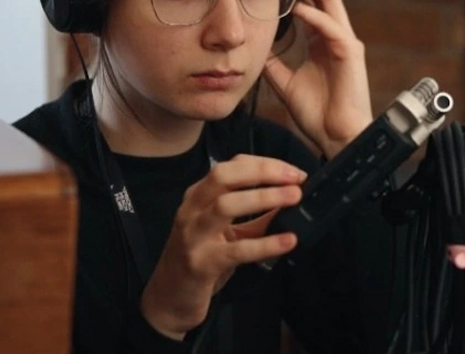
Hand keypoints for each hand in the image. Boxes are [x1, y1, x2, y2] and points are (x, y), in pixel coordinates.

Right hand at [140, 155, 305, 339]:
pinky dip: (265, 244)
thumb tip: (291, 199)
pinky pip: (236, 250)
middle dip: (263, 171)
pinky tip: (288, 241)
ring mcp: (193, 235)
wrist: (169, 300)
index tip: (293, 172)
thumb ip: (256, 216)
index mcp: (199, 196)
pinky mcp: (201, 264)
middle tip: (295, 178)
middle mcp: (192, 209)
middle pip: (224, 176)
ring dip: (263, 197)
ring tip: (293, 198)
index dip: (265, 164)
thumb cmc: (201, 259)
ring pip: (225, 205)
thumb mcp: (227, 231)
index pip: (232, 166)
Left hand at [264, 0, 372, 158]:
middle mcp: (336, 39)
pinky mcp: (350, 54)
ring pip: (332, 4)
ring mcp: (346, 44)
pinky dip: (315, 16)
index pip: (312, 7)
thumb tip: (254, 49)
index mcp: (323, 44)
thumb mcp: (286, 83)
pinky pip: (332, 28)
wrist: (336, 137)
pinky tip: (298, 8)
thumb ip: (274, 64)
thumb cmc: (316, 113)